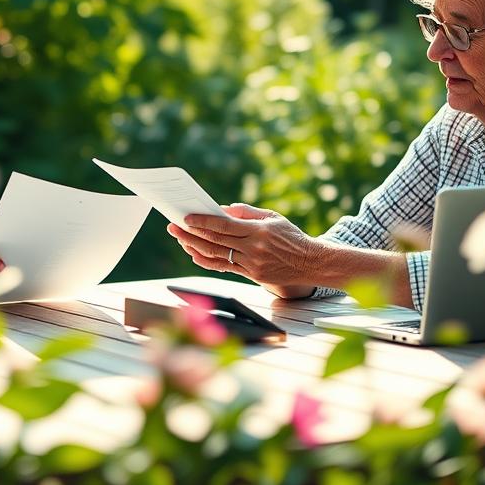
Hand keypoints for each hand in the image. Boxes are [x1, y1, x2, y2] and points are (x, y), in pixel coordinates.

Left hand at [167, 204, 317, 296]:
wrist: (311, 262)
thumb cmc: (291, 236)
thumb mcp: (272, 217)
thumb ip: (246, 212)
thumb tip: (221, 209)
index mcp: (258, 231)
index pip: (223, 225)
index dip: (202, 221)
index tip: (185, 217)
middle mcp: (253, 248)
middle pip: (215, 240)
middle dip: (190, 233)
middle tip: (173, 226)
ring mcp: (252, 264)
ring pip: (216, 255)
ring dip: (194, 246)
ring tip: (180, 238)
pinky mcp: (252, 275)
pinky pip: (223, 267)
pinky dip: (206, 260)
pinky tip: (194, 253)